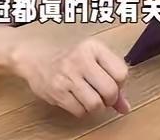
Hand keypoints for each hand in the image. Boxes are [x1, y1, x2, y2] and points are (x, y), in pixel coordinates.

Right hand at [11, 36, 130, 117]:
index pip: (121, 72)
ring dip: (95, 106)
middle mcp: (81, 59)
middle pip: (110, 90)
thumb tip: (126, 107)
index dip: (120, 84)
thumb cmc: (67, 57)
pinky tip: (76, 99)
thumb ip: (111, 79)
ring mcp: (68, 76)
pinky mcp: (57, 91)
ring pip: (95, 104)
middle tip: (101, 95)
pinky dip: (81, 110)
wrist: (34, 57)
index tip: (111, 82)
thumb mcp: (91, 58)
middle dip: (109, 99)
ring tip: (88, 96)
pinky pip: (80, 111)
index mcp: (93, 47)